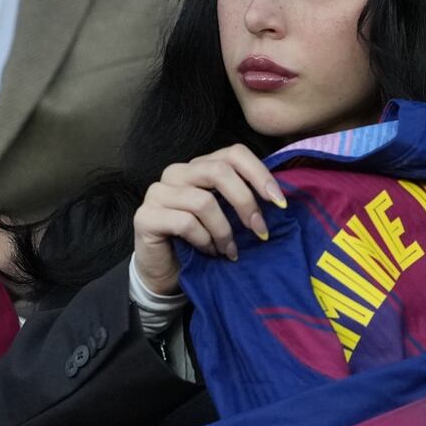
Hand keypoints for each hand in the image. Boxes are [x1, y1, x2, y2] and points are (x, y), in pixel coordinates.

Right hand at [132, 144, 286, 294]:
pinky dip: (204, 240)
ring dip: (224, 231)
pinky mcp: (146, 216)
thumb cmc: (202, 241)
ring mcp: (158, 192)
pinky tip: (209, 252)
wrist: (167, 272)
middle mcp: (177, 172)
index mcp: (200, 166)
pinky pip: (185, 223)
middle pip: (219, 171)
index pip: (234, 153)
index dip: (259, 174)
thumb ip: (243, 199)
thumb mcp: (228, 215)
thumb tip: (279, 198)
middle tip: (260, 230)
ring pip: (204, 202)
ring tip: (230, 250)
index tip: (279, 202)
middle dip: (246, 202)